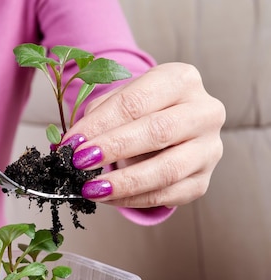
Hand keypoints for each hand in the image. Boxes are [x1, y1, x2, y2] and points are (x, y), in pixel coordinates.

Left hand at [61, 62, 225, 207]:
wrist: (168, 128)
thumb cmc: (137, 110)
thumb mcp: (117, 101)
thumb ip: (96, 119)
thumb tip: (69, 146)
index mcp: (181, 80)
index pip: (137, 102)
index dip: (101, 124)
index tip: (72, 143)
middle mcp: (204, 111)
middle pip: (158, 131)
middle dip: (114, 149)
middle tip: (80, 163)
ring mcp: (209, 148)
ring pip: (168, 169)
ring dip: (125, 182)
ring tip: (91, 188)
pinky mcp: (203, 180)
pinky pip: (169, 195)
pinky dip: (134, 200)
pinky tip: (108, 198)